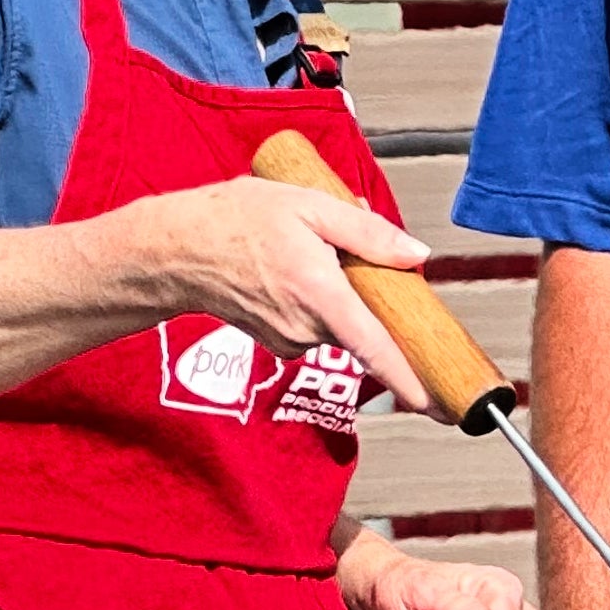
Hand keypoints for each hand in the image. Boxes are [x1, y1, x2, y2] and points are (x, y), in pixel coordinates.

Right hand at [124, 177, 436, 411]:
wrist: (173, 250)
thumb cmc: (236, 220)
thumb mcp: (310, 206)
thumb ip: (368, 234)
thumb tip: (415, 255)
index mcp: (320, 294)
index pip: (375, 347)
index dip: (408, 378)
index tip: (435, 402)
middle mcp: (305, 327)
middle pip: (365, 325)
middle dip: (372, 298)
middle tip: (344, 256)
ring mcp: (289, 340)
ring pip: (341, 323)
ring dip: (341, 296)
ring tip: (307, 255)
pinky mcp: (277, 342)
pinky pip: (317, 325)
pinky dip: (320, 303)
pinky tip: (293, 272)